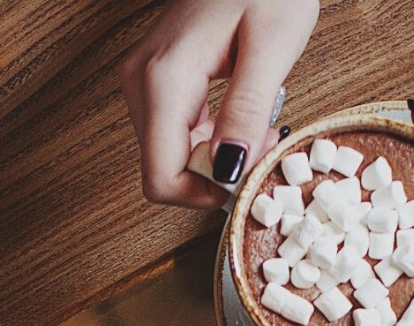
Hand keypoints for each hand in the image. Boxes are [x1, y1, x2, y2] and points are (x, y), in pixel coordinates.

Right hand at [121, 0, 317, 206]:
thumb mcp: (273, 45)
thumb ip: (246, 111)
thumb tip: (228, 171)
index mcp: (163, 80)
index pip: (160, 178)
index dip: (205, 192)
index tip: (250, 171)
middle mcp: (141, 85)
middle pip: (163, 169)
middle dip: (216, 173)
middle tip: (265, 142)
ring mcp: (143, 83)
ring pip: (169, 155)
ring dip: (215, 158)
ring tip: (258, 126)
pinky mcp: (154, 81)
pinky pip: (174, 133)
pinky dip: (209, 140)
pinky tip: (240, 118)